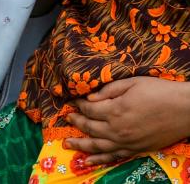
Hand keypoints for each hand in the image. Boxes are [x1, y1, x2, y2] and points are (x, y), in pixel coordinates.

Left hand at [65, 77, 189, 164]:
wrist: (186, 109)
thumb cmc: (160, 91)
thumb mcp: (132, 83)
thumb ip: (108, 90)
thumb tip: (89, 98)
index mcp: (115, 110)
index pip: (89, 109)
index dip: (79, 105)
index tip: (72, 101)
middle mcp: (118, 129)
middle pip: (89, 127)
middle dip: (76, 122)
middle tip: (66, 119)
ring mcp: (127, 142)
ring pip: (97, 146)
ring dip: (80, 145)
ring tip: (66, 144)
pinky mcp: (137, 149)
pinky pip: (113, 157)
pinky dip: (99, 160)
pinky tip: (88, 161)